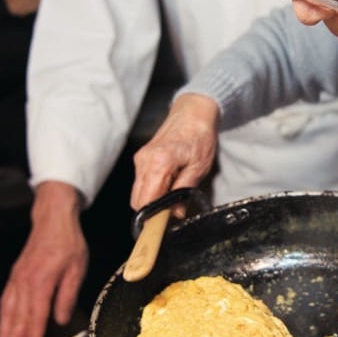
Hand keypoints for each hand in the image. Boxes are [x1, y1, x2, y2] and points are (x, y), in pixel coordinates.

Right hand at [0, 181, 87, 336]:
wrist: (53, 220)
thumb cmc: (68, 243)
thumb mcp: (77, 269)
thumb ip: (68, 296)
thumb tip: (61, 319)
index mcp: (41, 282)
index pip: (35, 317)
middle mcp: (24, 283)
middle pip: (17, 318)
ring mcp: (17, 279)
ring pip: (8, 311)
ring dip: (7, 331)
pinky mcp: (15, 276)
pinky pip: (6, 301)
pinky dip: (4, 316)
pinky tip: (6, 325)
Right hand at [131, 93, 219, 214]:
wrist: (194, 111)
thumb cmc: (200, 135)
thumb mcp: (199, 167)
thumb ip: (184, 191)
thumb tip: (175, 213)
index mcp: (159, 163)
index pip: (147, 201)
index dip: (155, 216)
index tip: (166, 224)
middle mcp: (144, 161)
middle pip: (137, 200)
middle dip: (152, 211)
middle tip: (171, 214)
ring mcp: (141, 159)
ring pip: (138, 192)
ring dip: (152, 200)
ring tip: (172, 199)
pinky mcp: (142, 158)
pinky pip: (141, 182)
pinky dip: (151, 190)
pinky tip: (167, 187)